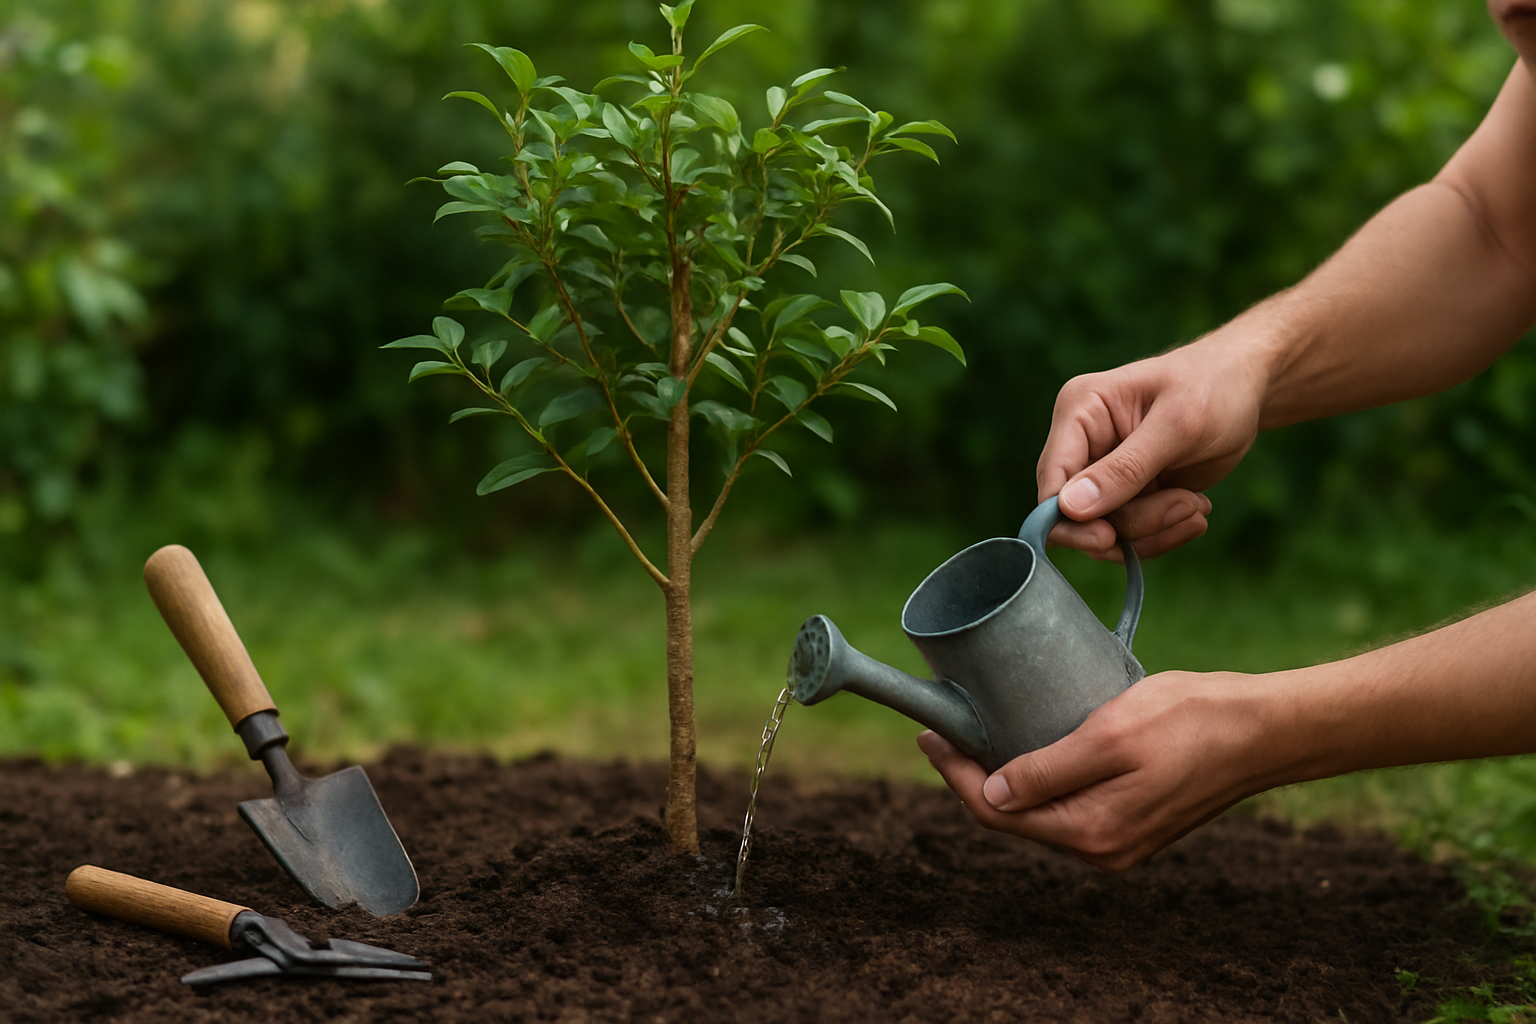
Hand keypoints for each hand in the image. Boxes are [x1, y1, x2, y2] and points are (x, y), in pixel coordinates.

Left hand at [916, 670, 1283, 870]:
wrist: (1264, 730)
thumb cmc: (1192, 722)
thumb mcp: (1109, 736)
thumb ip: (1047, 771)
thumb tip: (990, 796)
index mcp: (1091, 833)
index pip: (995, 812)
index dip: (954, 773)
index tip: (929, 733)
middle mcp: (1102, 848)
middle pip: (1014, 817)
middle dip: (973, 775)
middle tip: (947, 727)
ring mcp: (1120, 838)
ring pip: (1042, 811)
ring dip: (1007, 776)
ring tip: (980, 732)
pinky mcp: (1135, 820)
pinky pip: (1070, 805)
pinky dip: (1043, 778)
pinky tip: (1032, 745)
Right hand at [1037, 336, 1268, 558]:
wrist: (1246, 390)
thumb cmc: (1213, 388)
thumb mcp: (1177, 426)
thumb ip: (1125, 468)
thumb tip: (1070, 508)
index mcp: (1080, 412)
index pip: (1053, 478)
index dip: (1069, 517)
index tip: (1109, 538)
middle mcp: (1083, 444)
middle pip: (1079, 513)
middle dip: (1130, 523)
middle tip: (1185, 507)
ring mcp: (1104, 472)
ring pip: (1107, 529)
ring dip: (1154, 529)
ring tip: (1197, 505)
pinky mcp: (1128, 494)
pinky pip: (1131, 535)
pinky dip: (1163, 533)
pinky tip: (1197, 510)